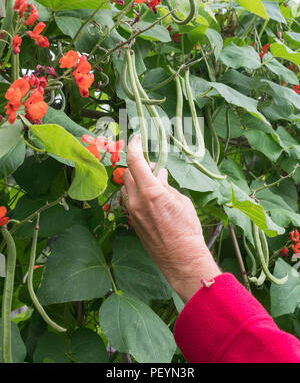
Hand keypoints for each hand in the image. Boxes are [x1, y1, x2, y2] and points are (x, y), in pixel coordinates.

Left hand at [121, 135, 220, 302]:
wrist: (181, 259)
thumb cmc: (186, 229)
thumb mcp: (181, 201)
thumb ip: (166, 186)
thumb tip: (159, 175)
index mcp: (151, 192)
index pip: (135, 162)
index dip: (134, 146)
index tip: (136, 138)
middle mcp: (137, 201)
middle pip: (128, 174)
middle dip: (138, 165)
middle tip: (153, 166)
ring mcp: (132, 213)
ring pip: (126, 188)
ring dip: (136, 180)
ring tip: (152, 183)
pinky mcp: (132, 223)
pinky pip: (129, 201)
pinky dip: (136, 194)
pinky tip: (150, 198)